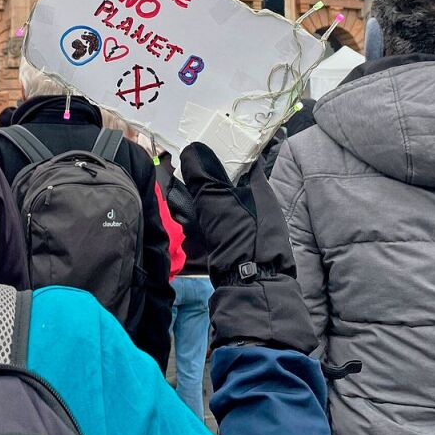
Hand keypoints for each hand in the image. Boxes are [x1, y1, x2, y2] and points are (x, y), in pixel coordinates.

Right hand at [173, 143, 316, 353]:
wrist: (252, 292)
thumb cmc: (242, 242)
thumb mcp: (221, 204)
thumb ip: (206, 176)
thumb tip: (193, 150)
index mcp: (260, 190)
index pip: (244, 160)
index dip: (223, 149)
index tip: (199, 141)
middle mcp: (255, 207)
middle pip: (227, 183)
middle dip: (204, 175)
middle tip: (180, 166)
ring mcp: (245, 228)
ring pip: (218, 204)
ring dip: (198, 198)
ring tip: (175, 188)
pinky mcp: (232, 246)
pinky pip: (214, 224)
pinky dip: (199, 219)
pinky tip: (183, 217)